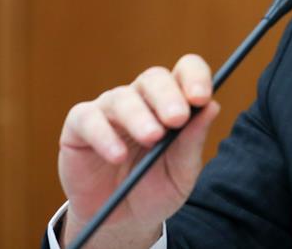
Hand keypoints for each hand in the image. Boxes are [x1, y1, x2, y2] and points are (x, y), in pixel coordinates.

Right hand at [58, 54, 220, 247]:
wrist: (120, 221)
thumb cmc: (154, 189)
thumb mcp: (181, 172)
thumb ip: (194, 141)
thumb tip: (212, 106)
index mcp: (172, 101)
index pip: (186, 70)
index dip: (195, 77)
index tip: (202, 99)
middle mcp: (141, 98)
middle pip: (154, 78)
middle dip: (168, 96)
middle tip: (178, 119)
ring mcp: (109, 109)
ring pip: (123, 98)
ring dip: (139, 116)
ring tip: (153, 138)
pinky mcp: (79, 126)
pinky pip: (88, 119)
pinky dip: (103, 135)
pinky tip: (117, 155)